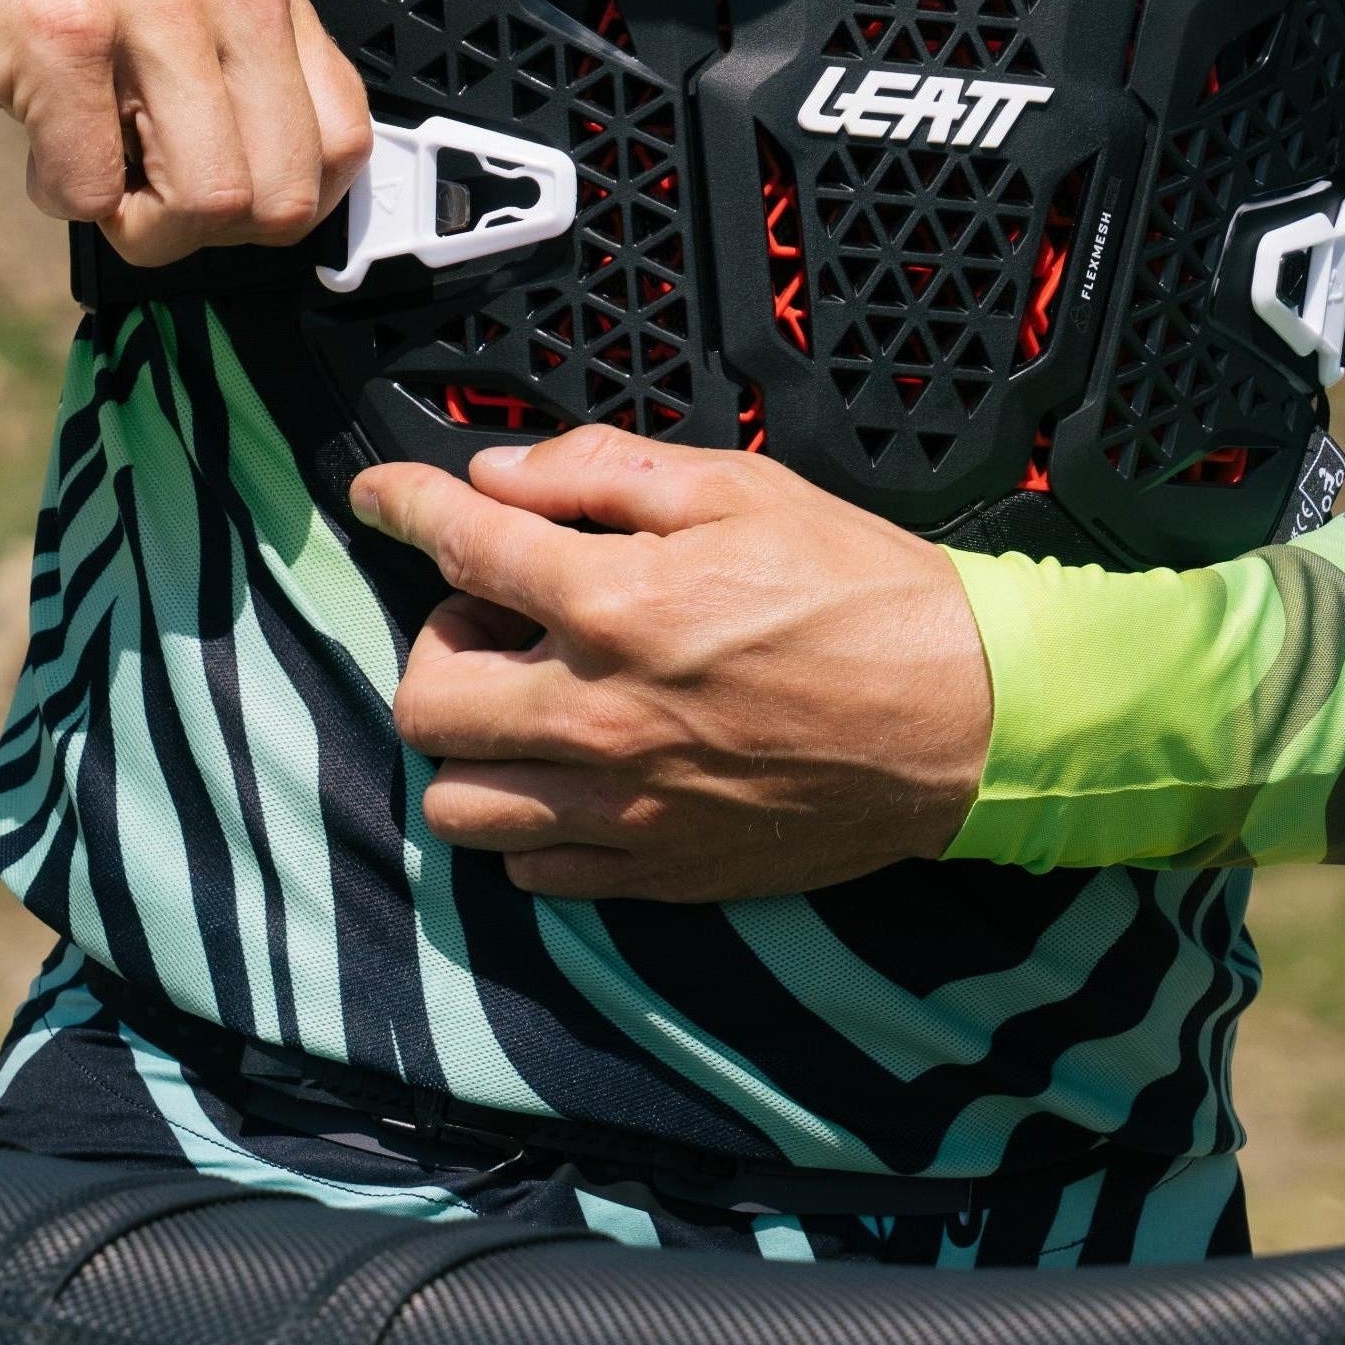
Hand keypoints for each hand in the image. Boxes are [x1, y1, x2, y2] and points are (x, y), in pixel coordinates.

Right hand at [0, 0, 368, 266]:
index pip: (344, 144)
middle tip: (146, 189)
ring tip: (94, 163)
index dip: (283, 203)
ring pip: (206, 202)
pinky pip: (94, 192)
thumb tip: (293, 201)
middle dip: (208, 228)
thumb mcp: (187, 7)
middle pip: (281, 196)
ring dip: (138, 222)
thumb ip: (247, 82)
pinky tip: (40, 145)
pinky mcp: (61, 38)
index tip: (225, 198)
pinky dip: (60, 195)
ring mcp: (147, 8)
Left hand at [352, 428, 992, 900]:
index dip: (401, 504)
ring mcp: (624, 808)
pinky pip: (529, 868)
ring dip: (470, 742)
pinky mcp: (657, 871)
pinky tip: (572, 770)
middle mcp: (600, 717)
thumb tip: (499, 475)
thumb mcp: (740, 488)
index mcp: (618, 605)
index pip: (461, 549)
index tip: (378, 493)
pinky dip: (525, 819)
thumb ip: (602, 473)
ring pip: (458, 802)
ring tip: (530, 699)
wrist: (966, 718)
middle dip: (438, 639)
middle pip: (427, 698)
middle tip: (498, 614)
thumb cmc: (862, 592)